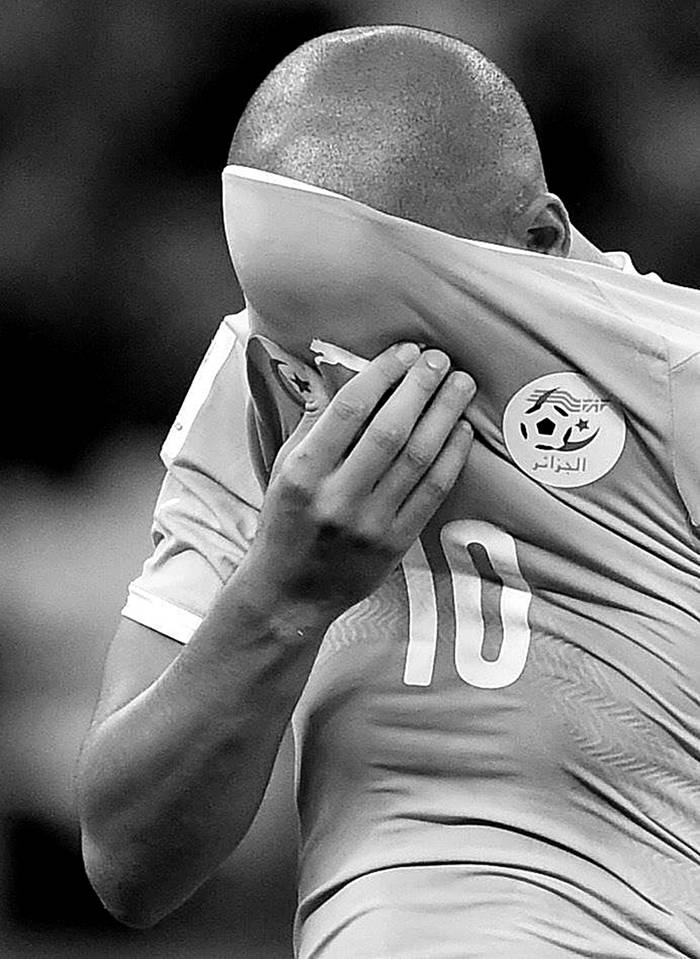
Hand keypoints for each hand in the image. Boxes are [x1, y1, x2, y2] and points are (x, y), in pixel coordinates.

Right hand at [239, 342, 475, 616]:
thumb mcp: (283, 468)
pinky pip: (432, 492)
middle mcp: (336, 497)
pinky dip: (452, 457)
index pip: (349, 410)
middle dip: (420, 388)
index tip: (404, 352)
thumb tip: (345, 371)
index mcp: (303, 472)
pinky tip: (461, 430)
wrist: (290, 592)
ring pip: (417, 458)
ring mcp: (369, 523)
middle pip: (390, 430)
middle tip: (439, 359)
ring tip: (461, 384)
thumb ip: (314, 423)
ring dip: (444, 415)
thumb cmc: (286, 520)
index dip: (382, 375)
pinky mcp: (395, 544)